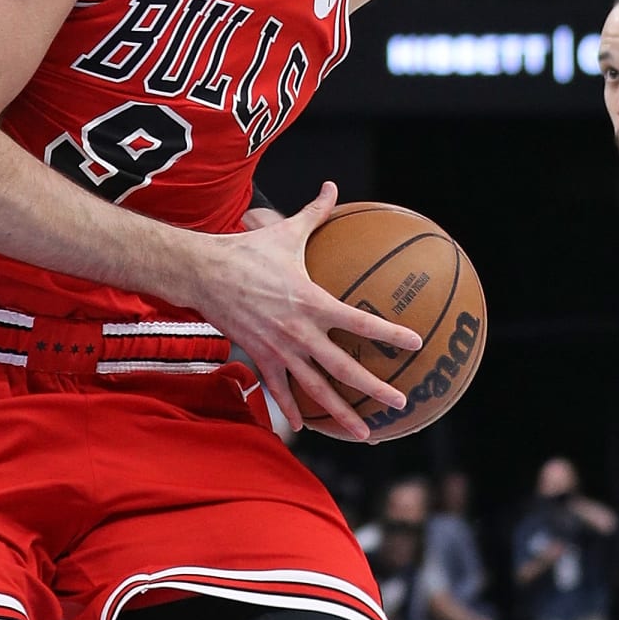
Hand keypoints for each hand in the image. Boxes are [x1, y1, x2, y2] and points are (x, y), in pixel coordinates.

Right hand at [187, 182, 421, 440]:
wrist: (203, 273)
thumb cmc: (247, 250)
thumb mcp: (285, 231)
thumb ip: (315, 212)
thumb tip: (332, 186)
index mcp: (312, 301)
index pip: (359, 321)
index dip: (389, 333)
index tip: (415, 344)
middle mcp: (299, 331)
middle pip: (343, 367)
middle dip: (374, 388)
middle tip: (400, 403)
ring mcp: (279, 349)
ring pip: (315, 389)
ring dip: (341, 413)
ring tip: (364, 433)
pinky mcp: (260, 356)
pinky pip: (278, 389)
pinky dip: (291, 409)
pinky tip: (303, 427)